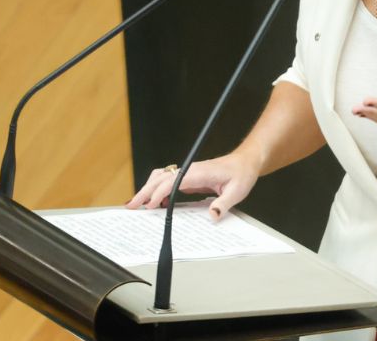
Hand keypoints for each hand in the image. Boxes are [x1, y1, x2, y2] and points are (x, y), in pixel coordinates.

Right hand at [125, 151, 260, 220]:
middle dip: (144, 192)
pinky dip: (156, 189)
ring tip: (136, 204)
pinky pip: (168, 182)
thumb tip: (212, 215)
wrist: (245, 162)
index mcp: (199, 172)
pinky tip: (154, 202)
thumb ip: (223, 204)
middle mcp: (190, 170)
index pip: (173, 181)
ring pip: (161, 178)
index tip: (150, 205)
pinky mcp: (188, 177)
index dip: (159, 192)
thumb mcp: (237, 191)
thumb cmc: (242, 173)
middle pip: (160, 178)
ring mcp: (188, 173)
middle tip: (131, 205)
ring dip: (147, 189)